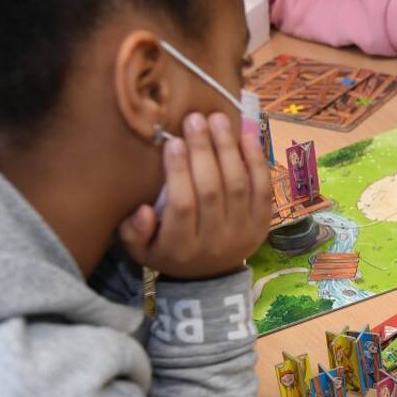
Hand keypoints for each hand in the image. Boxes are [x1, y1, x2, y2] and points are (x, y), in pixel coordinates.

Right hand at [118, 112, 271, 279]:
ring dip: (228, 149)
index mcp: (181, 248)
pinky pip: (262, 189)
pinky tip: (246, 136)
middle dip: (203, 151)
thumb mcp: (141, 250)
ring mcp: (242, 233)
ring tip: (217, 120)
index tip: (172, 142)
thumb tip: (143, 211)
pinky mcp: (262, 224)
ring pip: (237, 185)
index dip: (178, 172)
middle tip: (195, 119)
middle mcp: (215, 242)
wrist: (209, 277)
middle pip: (211, 191)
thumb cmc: (168, 252)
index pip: (182, 205)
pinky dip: (256, 161)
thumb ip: (134, 232)